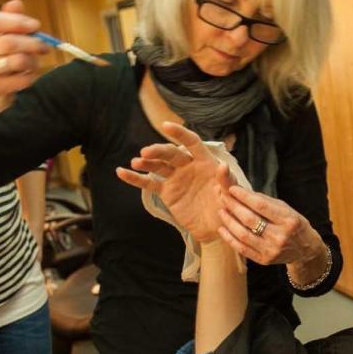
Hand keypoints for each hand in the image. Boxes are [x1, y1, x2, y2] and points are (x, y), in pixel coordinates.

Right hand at [0, 0, 50, 103]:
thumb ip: (9, 18)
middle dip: (32, 43)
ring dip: (33, 61)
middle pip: (8, 42)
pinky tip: (27, 75)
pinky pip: (22, 79)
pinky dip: (31, 76)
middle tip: (44, 46)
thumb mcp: (1, 35)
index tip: (35, 25)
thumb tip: (16, 3)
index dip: (17, 22)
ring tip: (34, 62)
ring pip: (18, 61)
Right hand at [116, 122, 233, 242]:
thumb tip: (222, 166)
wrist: (216, 227)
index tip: (165, 126)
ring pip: (158, 166)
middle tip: (146, 153)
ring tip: (136, 162)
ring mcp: (176, 178)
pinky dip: (135, 179)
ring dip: (146, 163)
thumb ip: (226, 180)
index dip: (180, 133)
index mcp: (205, 162)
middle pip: (171, 153)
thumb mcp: (231, 194)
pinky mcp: (167, 192)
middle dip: (158, 151)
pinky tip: (121, 172)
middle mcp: (188, 166)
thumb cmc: (228, 207)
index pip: (192, 142)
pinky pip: (149, 184)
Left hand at [215, 185, 325, 266]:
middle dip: (234, 207)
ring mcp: (272, 250)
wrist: (305, 249)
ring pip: (243, 235)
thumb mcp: (287, 209)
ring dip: (229, 222)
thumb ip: (266, 201)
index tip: (232, 189)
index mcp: (288, 220)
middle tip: (224, 198)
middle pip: (250, 220)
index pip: (261, 205)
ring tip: (222, 212)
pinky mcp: (264, 260)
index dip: (244, 196)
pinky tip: (223, 229)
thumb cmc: (293, 224)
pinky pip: (242, 249)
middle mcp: (280, 236)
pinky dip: (230, 238)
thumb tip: (243, 192)